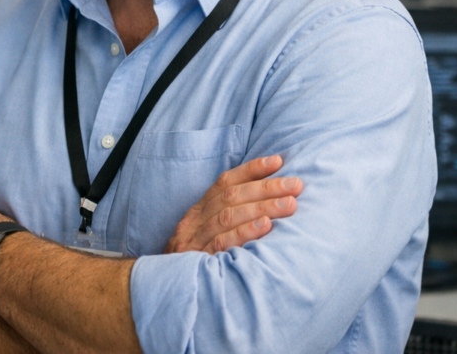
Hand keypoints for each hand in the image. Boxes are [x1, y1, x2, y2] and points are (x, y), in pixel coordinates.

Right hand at [165, 155, 302, 254]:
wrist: (162, 294)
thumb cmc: (194, 262)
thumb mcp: (205, 235)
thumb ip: (228, 217)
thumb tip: (266, 199)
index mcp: (198, 210)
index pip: (225, 181)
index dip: (251, 169)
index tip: (278, 161)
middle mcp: (194, 221)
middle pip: (231, 196)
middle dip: (266, 187)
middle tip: (295, 184)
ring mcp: (194, 241)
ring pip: (229, 215)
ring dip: (262, 207)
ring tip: (290, 204)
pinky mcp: (197, 261)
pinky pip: (222, 243)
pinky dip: (245, 231)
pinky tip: (265, 226)